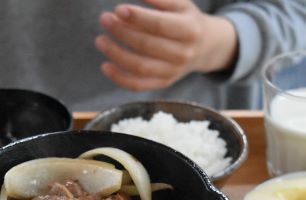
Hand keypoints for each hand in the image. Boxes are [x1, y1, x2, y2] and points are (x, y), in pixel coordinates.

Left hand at [96, 0, 237, 90]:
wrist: (205, 47)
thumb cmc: (186, 20)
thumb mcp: (179, 4)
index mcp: (189, 30)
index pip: (159, 25)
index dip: (138, 18)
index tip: (118, 9)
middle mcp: (183, 53)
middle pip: (147, 45)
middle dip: (122, 32)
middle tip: (105, 19)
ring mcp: (173, 71)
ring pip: (140, 67)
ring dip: (116, 54)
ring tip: (100, 40)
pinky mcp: (164, 83)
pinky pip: (139, 85)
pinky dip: (120, 78)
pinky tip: (105, 66)